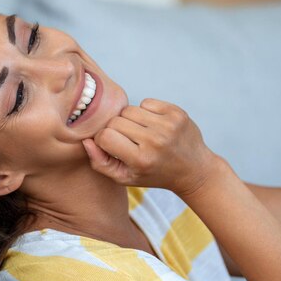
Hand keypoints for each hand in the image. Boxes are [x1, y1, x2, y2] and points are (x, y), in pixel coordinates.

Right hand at [82, 98, 221, 195]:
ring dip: (129, 120)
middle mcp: (155, 141)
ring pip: (129, 109)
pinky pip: (146, 102)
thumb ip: (100, 162)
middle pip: (115, 121)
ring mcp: (168, 125)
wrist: (194, 170)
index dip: (104, 141)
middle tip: (127, 141)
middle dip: (116, 130)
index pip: (105, 136)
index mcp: (141, 159)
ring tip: (139, 133)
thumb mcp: (125, 177)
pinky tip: (153, 126)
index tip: (113, 148)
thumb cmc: (154, 174)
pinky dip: (145, 112)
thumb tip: (86, 141)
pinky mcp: (177, 113)